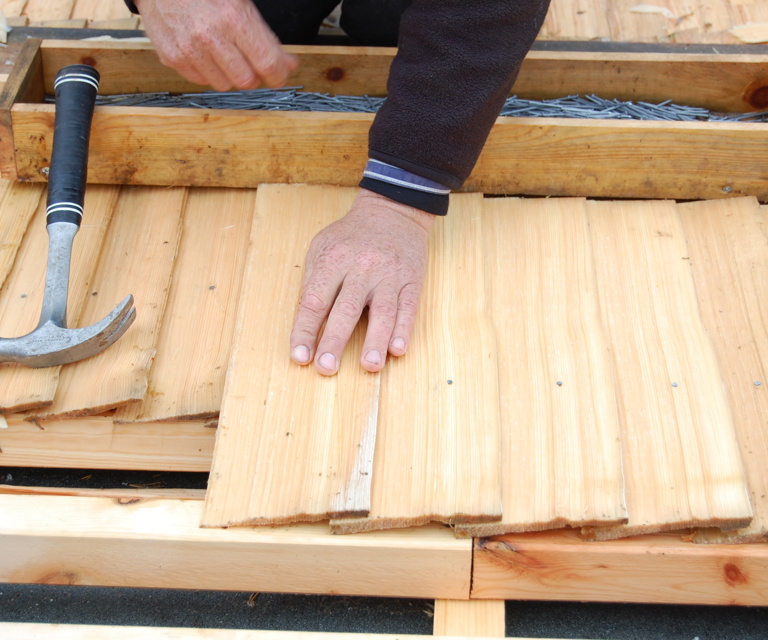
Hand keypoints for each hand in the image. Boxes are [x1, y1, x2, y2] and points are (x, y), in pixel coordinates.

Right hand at [135, 0, 297, 90]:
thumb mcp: (241, 1)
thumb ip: (267, 36)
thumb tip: (288, 64)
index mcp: (233, 18)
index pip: (267, 64)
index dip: (278, 75)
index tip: (279, 75)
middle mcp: (210, 36)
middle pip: (246, 81)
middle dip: (254, 75)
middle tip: (251, 62)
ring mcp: (188, 49)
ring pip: (223, 85)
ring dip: (229, 75)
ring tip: (225, 54)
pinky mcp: (172, 57)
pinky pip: (200, 81)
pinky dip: (207, 72)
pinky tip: (206, 53)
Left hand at [291, 189, 434, 375]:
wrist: (392, 211)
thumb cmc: (350, 237)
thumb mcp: (321, 248)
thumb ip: (313, 283)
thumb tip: (306, 324)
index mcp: (332, 260)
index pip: (314, 301)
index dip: (305, 331)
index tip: (300, 356)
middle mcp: (360, 268)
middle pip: (346, 309)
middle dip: (334, 340)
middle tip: (326, 367)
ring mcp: (388, 276)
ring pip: (382, 312)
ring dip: (375, 341)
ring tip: (369, 366)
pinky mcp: (411, 281)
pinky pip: (408, 308)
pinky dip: (404, 329)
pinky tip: (398, 349)